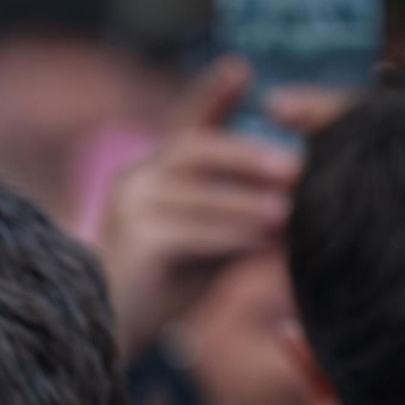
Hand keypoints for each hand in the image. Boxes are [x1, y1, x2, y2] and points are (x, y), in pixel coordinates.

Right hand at [95, 57, 301, 353]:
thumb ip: (236, 217)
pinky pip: (190, 230)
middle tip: (296, 168)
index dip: (213, 94)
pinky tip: (261, 244)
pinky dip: (231, 235)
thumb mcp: (207, 243)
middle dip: (248, 156)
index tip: (242, 69)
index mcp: (154, 174)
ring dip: (248, 202)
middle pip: (196, 147)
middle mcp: (136, 179)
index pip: (187, 122)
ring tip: (288, 214)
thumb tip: (289, 204)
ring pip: (198, 192)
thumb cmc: (162, 290)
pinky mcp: (134, 240)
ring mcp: (130, 206)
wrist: (108, 335)